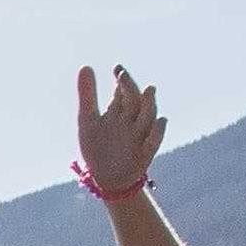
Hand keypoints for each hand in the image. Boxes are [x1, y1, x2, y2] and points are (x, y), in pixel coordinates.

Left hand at [73, 64, 163, 199]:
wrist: (106, 179)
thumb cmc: (97, 148)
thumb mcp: (88, 120)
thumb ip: (87, 95)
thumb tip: (85, 66)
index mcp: (119, 112)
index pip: (123, 92)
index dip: (121, 80)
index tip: (116, 69)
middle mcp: (131, 121)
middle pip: (136, 101)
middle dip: (131, 88)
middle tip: (122, 76)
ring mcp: (140, 136)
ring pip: (149, 117)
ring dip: (149, 104)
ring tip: (149, 91)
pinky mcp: (145, 154)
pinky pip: (154, 141)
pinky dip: (157, 132)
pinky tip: (159, 121)